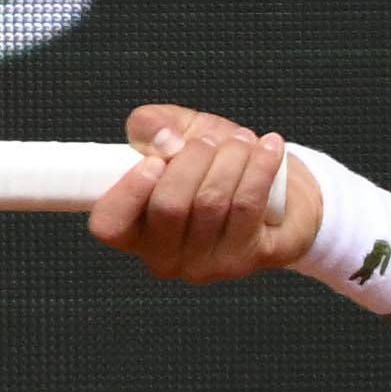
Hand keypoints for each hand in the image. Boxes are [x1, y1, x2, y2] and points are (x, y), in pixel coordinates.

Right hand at [94, 108, 321, 282]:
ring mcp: (205, 266)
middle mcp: (164, 257)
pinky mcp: (245, 261)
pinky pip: (247, 206)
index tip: (154, 160)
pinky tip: (269, 148)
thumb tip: (162, 141)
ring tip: (242, 141)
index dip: (128, 191)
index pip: (110, 225)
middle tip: (210, 141)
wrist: (280, 192)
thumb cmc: (216, 164)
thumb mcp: (175, 132)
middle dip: (193, 158)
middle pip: (169, 206)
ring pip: (211, 202)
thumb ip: (151, 125)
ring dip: (230, 158)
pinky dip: (259, 167)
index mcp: (134, 230)